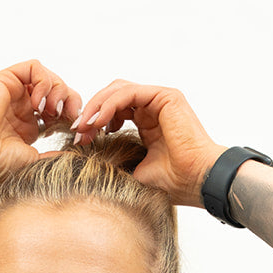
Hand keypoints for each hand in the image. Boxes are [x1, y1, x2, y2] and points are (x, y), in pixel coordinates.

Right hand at [0, 59, 83, 187]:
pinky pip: (34, 67)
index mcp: (28, 125)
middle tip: (71, 119)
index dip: (72, 117)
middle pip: (58, 91)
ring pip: (49, 77)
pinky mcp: (4, 80)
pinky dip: (44, 81)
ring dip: (58, 91)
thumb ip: (54, 155)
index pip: (60, 110)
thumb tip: (78, 154)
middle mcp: (21, 106)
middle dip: (71, 102)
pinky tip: (40, 103)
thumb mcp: (33, 161)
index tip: (76, 133)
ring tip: (52, 111)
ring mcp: (13, 92)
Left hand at [70, 80, 225, 206]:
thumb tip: (82, 161)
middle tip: (77, 131)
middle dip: (91, 111)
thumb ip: (113, 158)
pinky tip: (98, 122)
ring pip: (118, 90)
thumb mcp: (132, 169)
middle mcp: (153, 107)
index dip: (93, 121)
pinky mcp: (166, 96)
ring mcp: (160, 100)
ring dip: (97, 106)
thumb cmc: (171, 182)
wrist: (195, 181)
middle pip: (112, 96)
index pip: (113, 110)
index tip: (79, 140)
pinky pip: (129, 92)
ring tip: (85, 127)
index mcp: (147, 122)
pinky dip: (110, 104)